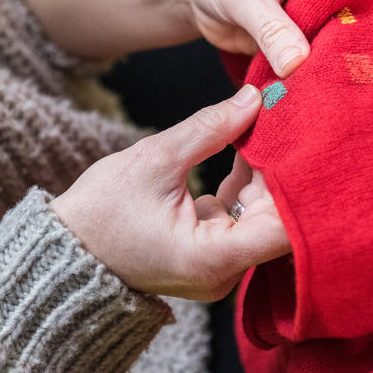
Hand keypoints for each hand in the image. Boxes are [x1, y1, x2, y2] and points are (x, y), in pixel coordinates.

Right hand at [50, 84, 290, 300]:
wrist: (63, 250)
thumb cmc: (99, 213)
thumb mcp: (155, 159)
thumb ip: (210, 129)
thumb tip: (254, 98)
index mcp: (212, 260)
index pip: (285, 230)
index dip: (302, 187)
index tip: (308, 145)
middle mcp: (222, 273)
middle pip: (277, 221)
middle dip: (286, 172)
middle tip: (292, 123)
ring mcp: (216, 267)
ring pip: (260, 217)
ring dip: (265, 175)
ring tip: (271, 127)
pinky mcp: (208, 255)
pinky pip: (240, 218)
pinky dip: (244, 186)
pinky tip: (246, 147)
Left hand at [155, 0, 350, 77]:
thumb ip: (271, 29)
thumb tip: (297, 64)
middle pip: (364, 12)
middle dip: (364, 41)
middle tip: (371, 75)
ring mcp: (323, 11)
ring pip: (343, 40)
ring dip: (340, 63)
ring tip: (351, 90)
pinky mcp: (305, 38)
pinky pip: (319, 60)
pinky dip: (317, 75)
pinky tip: (324, 95)